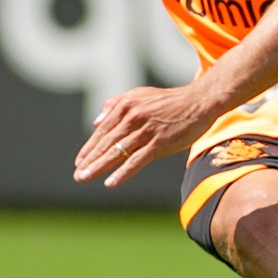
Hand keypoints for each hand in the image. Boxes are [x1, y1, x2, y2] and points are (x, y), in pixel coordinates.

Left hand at [75, 84, 219, 187]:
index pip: (102, 131)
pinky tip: (111, 182)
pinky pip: (137, 160)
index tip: (79, 161)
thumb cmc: (170, 101)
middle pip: (106, 143)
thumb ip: (116, 105)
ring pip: (117, 152)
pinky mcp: (159, 143)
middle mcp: (132, 118)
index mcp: (125, 106)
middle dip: (90, 160)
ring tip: (85, 178)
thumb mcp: (140, 95)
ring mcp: (145, 131)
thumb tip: (96, 121)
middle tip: (78, 175)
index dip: (89, 147)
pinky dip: (123, 172)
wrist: (199, 102)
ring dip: (99, 167)